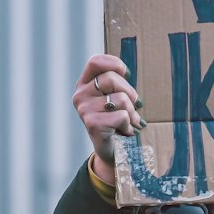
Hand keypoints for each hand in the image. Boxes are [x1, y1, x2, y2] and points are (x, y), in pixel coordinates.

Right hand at [72, 53, 142, 184]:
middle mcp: (80, 96)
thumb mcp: (115, 98)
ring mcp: (84, 110)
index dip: (114, 64)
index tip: (126, 74)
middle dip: (130, 93)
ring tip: (128, 121)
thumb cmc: (116, 121)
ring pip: (120, 98)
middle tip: (134, 107)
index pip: (96, 62)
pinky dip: (129, 124)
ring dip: (131, 112)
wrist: (112, 152)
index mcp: (84, 85)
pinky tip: (125, 131)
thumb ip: (117, 84)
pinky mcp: (93, 124)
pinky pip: (121, 115)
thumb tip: (127, 74)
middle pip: (111, 79)